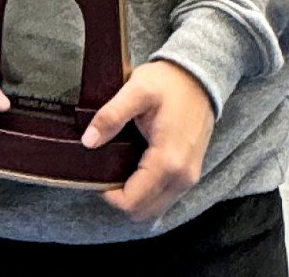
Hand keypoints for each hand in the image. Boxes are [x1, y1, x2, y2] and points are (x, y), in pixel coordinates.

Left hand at [84, 60, 215, 221]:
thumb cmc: (168, 83)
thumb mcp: (136, 90)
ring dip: (133, 195)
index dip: (107, 194)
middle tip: (103, 170)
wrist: (200, 77)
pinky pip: (164, 196)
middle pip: (143, 211)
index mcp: (168, 161)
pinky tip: (131, 167)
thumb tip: (88, 141)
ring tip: (115, 167)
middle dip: (119, 197)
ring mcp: (189, 178)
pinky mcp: (189, 173)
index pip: (132, 201)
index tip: (95, 172)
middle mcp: (182, 177)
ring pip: (154, 206)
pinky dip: (146, 191)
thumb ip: (111, 116)